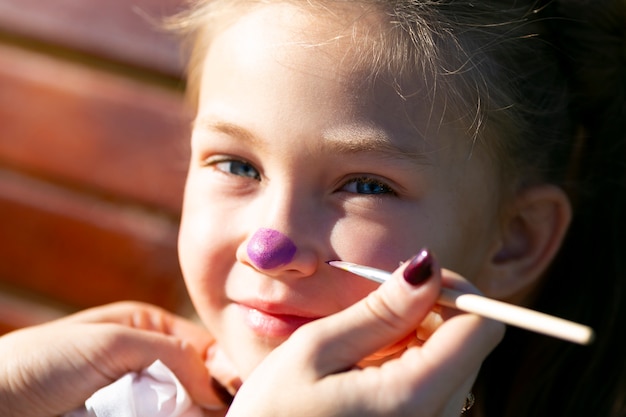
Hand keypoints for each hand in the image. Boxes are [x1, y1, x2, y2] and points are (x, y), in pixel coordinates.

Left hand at [0, 301, 232, 416]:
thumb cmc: (43, 362)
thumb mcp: (113, 341)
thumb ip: (173, 353)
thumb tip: (217, 390)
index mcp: (147, 328)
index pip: (203, 346)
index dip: (224, 367)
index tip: (242, 389)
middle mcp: (146, 362)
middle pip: (198, 382)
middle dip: (212, 398)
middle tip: (229, 410)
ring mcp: (135, 399)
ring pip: (183, 410)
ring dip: (195, 415)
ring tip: (214, 416)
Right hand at [227, 252, 504, 416]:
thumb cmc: (272, 415)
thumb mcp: (316, 351)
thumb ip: (380, 311)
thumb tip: (428, 267)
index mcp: (413, 399)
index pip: (481, 327)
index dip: (456, 290)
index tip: (411, 279)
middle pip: (470, 344)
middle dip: (430, 311)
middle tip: (376, 303)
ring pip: (453, 363)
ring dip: (417, 337)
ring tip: (363, 342)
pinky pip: (435, 387)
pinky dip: (410, 364)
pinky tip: (368, 367)